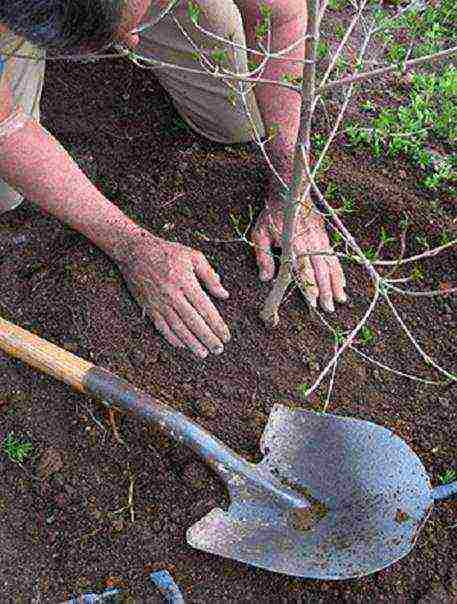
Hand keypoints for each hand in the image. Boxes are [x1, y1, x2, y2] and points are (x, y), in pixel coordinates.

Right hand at [114, 229, 230, 358]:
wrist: (135, 251)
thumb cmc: (168, 252)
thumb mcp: (193, 256)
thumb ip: (210, 276)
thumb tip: (224, 294)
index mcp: (186, 282)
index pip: (205, 309)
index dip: (217, 325)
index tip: (226, 336)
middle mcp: (172, 295)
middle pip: (193, 322)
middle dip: (207, 338)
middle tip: (219, 349)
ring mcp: (159, 303)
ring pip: (178, 328)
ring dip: (192, 343)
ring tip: (203, 353)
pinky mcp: (149, 307)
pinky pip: (161, 327)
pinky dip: (172, 338)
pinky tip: (183, 346)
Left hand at [250, 203, 346, 311]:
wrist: (290, 192)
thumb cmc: (272, 215)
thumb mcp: (260, 234)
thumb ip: (263, 257)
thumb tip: (265, 279)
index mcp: (294, 243)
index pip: (304, 268)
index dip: (309, 285)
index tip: (313, 301)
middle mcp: (310, 242)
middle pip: (321, 270)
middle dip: (326, 291)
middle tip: (329, 308)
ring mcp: (320, 239)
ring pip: (330, 264)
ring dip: (336, 283)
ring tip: (341, 300)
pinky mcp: (324, 236)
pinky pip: (333, 257)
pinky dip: (339, 271)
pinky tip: (342, 283)